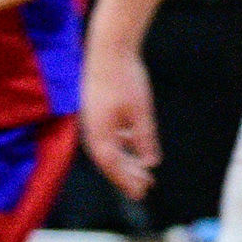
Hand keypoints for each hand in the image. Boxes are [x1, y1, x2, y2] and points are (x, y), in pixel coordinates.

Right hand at [81, 41, 159, 199]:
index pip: (113, 166)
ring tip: (142, 172)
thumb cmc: (124, 78)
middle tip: (145, 188)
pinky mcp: (96, 111)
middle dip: (127, 176)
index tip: (141, 192)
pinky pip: (108, 135)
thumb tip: (149, 163)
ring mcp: (92, 120)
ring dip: (125, 161)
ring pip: (108, 148)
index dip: (126, 181)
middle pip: (109, 161)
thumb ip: (144, 137)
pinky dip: (121, 144)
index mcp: (99, 133)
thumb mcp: (140, 111)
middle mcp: (92, 130)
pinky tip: (134, 146)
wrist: (108, 48)